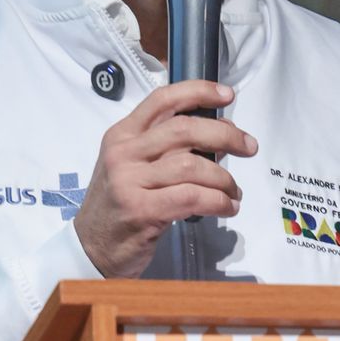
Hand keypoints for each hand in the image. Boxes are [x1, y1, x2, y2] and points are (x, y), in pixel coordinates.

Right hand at [74, 80, 258, 277]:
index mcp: (122, 135)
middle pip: (184, 129)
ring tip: (233, 192)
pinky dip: (218, 201)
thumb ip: (161, 148)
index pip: (162, 100)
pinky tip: (226, 207)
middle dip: (225, 135)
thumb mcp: (130, 166)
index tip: (227, 96)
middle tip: (249, 147)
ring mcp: (130, 181)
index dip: (198, 91)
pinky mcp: (141, 210)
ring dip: (224, 179)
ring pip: (193, 166)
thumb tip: (214, 136)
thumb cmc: (118, 206)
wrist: (90, 249)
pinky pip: (192, 197)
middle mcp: (124, 153)